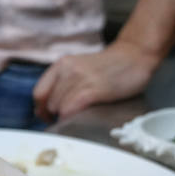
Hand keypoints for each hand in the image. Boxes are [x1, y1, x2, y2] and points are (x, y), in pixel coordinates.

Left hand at [32, 41, 162, 121]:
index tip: (50, 117)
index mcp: (61, 65)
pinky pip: (70, 109)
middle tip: (68, 120)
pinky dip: (71, 118)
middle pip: (48, 104)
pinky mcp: (93, 89)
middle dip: (55, 116)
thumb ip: (64, 84)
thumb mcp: (79, 69)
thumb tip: (48, 109)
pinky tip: (80, 120)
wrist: (135, 55)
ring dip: (65, 118)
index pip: (38, 94)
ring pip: (58, 108)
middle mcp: (67, 70)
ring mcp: (80, 79)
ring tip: (78, 118)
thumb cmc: (109, 67)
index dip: (42, 110)